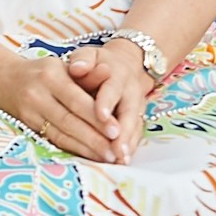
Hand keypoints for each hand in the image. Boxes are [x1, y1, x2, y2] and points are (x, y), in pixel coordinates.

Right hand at [0, 50, 115, 162]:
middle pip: (69, 120)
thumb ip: (88, 74)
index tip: (117, 131)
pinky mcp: (28, 126)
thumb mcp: (65, 67)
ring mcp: (30, 112)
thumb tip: (109, 72)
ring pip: (61, 134)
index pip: (77, 100)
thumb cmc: (43, 72)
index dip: (97, 117)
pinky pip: (54, 140)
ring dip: (86, 149)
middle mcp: (37, 94)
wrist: (5, 79)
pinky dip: (74, 149)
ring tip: (108, 158)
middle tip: (115, 152)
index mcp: (50, 75)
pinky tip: (90, 156)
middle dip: (94, 138)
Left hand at [64, 41, 150, 161]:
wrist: (124, 65)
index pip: (111, 89)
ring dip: (128, 143)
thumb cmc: (97, 62)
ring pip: (134, 126)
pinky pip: (136, 134)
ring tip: (120, 160)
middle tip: (115, 149)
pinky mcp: (138, 118)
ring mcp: (137, 107)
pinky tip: (122, 160)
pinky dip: (129, 147)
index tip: (101, 116)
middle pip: (128, 113)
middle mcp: (130, 92)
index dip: (106, 103)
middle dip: (122, 132)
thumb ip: (83, 61)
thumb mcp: (89, 55)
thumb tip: (77, 67)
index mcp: (116, 75)